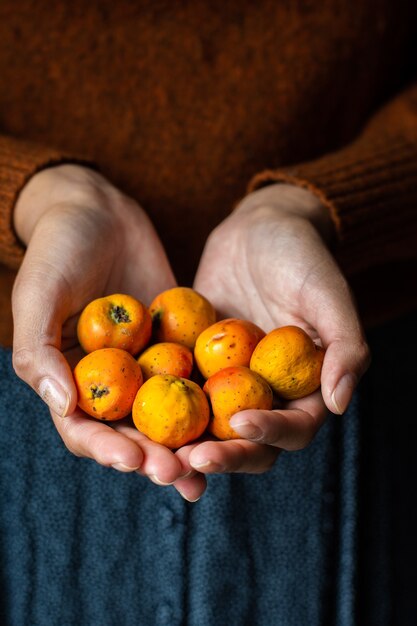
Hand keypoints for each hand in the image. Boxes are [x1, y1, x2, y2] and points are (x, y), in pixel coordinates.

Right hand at [12, 164, 189, 483]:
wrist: (100, 210)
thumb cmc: (59, 249)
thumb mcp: (40, 294)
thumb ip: (41, 349)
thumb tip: (62, 405)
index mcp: (69, 380)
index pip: (84, 430)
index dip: (106, 450)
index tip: (134, 460)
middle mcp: (110, 382)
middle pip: (130, 433)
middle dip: (153, 458)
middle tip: (180, 473)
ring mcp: (146, 366)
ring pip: (167, 415)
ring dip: (186, 443)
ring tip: (209, 464)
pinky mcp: (178, 346)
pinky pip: (195, 377)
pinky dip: (212, 401)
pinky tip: (234, 418)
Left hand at [173, 183, 369, 500]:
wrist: (257, 228)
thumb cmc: (301, 255)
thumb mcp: (328, 293)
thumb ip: (345, 346)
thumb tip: (339, 403)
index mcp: (305, 388)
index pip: (294, 428)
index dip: (271, 434)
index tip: (242, 424)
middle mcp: (266, 394)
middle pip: (248, 441)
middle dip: (223, 455)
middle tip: (191, 460)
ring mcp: (228, 382)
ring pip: (208, 427)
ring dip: (186, 447)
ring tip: (158, 454)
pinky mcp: (195, 366)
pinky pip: (177, 392)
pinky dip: (159, 408)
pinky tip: (132, 416)